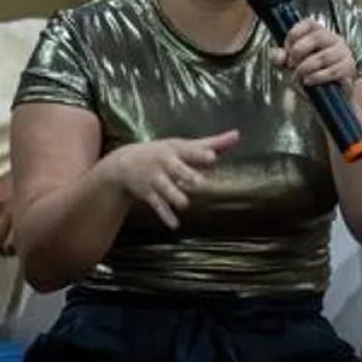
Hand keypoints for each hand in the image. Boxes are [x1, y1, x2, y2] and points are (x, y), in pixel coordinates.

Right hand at [101, 130, 239, 229]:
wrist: (124, 164)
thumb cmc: (163, 153)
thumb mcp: (183, 146)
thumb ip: (212, 143)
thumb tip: (237, 136)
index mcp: (177, 149)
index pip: (190, 151)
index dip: (200, 155)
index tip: (212, 157)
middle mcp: (166, 163)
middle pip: (178, 170)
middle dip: (188, 176)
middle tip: (199, 183)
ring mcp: (156, 179)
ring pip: (168, 190)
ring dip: (176, 197)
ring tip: (184, 203)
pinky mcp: (148, 194)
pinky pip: (158, 206)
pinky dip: (166, 216)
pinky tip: (175, 225)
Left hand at [270, 18, 357, 95]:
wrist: (326, 95)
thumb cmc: (309, 73)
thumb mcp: (289, 64)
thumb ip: (280, 57)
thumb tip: (279, 56)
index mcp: (319, 33)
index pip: (309, 23)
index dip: (294, 34)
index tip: (286, 48)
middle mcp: (334, 40)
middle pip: (318, 36)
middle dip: (299, 51)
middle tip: (291, 64)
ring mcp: (344, 54)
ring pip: (323, 56)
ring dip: (305, 68)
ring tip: (297, 76)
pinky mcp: (348, 69)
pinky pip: (332, 71)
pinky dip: (316, 77)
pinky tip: (308, 81)